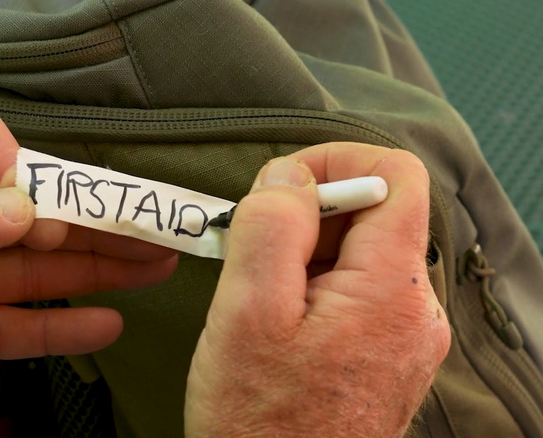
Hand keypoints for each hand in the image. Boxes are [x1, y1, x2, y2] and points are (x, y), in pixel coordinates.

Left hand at [0, 109, 176, 437]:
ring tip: (145, 270)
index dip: (21, 171)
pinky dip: (56, 328)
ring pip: (28, 274)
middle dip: (86, 224)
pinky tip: (99, 323)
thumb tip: (21, 207)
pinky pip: (10, 328)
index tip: (44, 207)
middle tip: (144, 231)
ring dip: (89, 272)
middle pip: (23, 218)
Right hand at [184, 143, 449, 436]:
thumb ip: (272, 226)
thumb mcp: (248, 311)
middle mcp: (414, 311)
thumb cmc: (260, 422)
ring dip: (303, 257)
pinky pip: (355, 293)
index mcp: (391, 291)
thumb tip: (287, 175)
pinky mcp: (385, 355)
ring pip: (357, 256)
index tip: (284, 186)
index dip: (336, 162)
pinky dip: (312, 289)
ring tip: (260, 300)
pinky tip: (277, 323)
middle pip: (372, 216)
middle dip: (307, 219)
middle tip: (252, 253)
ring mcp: (404, 336)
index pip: (395, 176)